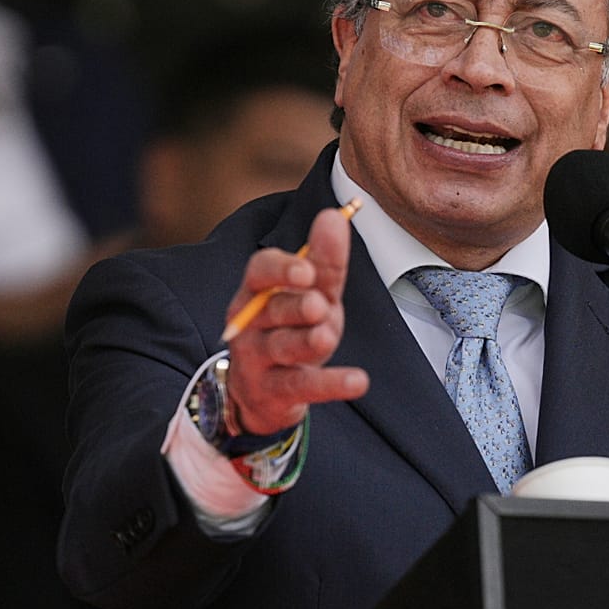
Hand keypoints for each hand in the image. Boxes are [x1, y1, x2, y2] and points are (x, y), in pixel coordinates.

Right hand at [221, 207, 369, 434]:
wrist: (262, 393)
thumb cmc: (290, 330)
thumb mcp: (311, 294)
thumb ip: (323, 260)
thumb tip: (334, 215)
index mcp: (258, 292)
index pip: (260, 271)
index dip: (282, 269)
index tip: (307, 270)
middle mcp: (251, 324)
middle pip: (273, 309)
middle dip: (295, 306)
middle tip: (318, 304)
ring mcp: (258, 360)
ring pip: (283, 347)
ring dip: (307, 341)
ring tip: (327, 336)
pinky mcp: (273, 393)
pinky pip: (302, 386)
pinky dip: (331, 384)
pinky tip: (357, 380)